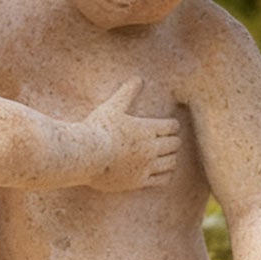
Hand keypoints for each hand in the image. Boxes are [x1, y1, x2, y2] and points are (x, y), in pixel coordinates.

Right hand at [81, 77, 181, 192]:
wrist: (85, 155)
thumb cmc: (97, 129)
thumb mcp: (112, 107)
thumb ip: (127, 93)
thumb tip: (137, 78)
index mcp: (147, 129)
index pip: (173, 126)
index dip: (172, 125)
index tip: (168, 125)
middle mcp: (151, 148)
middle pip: (175, 144)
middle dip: (173, 140)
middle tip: (168, 139)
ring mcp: (146, 166)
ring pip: (171, 162)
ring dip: (171, 157)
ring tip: (165, 154)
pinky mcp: (139, 181)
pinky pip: (162, 180)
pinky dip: (164, 174)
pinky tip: (158, 170)